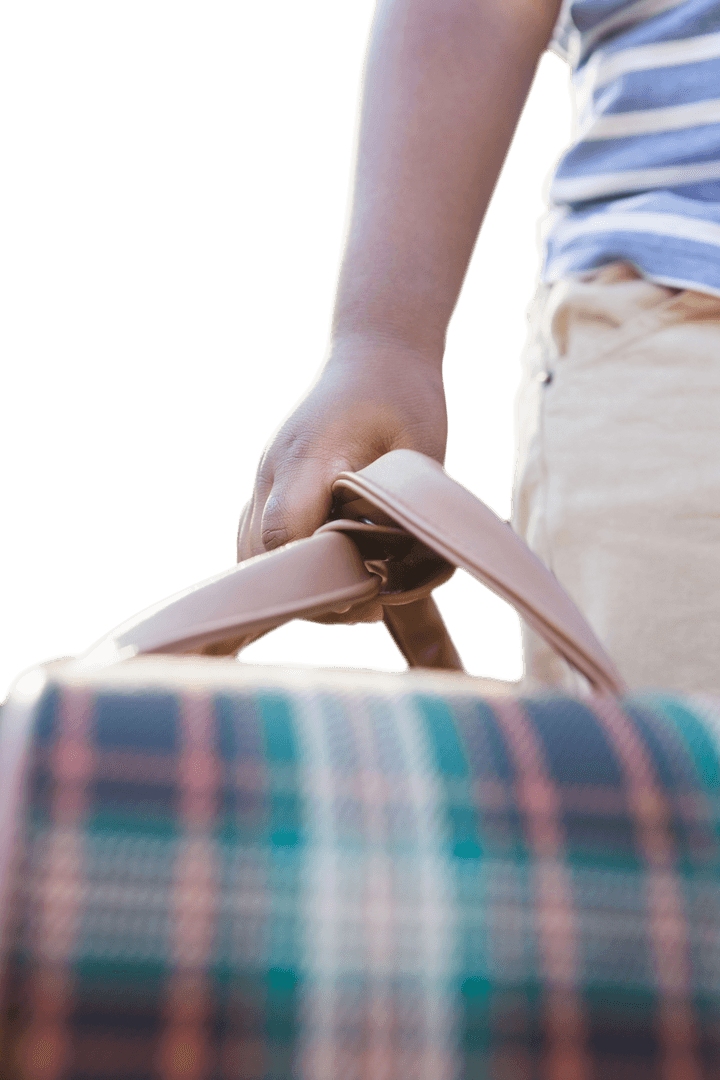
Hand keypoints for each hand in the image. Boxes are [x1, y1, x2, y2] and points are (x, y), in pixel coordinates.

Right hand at [236, 337, 447, 620]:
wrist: (376, 352)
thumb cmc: (405, 401)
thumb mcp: (420, 456)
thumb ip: (404, 516)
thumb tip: (397, 582)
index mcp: (312, 455)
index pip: (285, 533)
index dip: (315, 579)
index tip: (363, 596)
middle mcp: (275, 469)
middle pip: (261, 556)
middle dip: (309, 594)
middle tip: (366, 604)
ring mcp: (264, 477)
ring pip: (253, 554)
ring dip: (296, 584)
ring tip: (352, 590)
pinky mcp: (267, 486)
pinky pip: (258, 541)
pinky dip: (287, 567)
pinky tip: (331, 571)